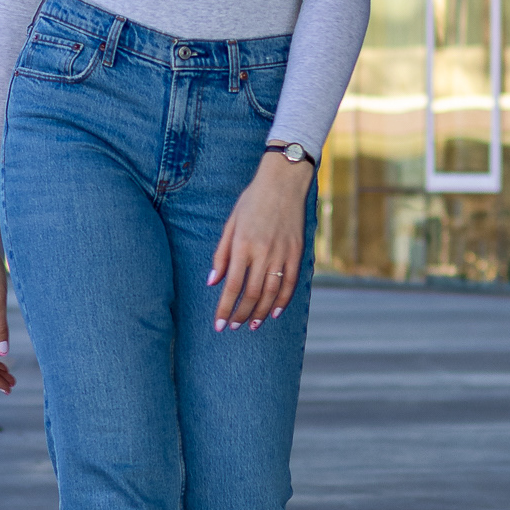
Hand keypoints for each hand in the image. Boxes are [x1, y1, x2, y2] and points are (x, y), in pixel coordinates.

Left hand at [208, 151, 310, 332]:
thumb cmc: (252, 201)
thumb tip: (212, 282)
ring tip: (252, 325)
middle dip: (240, 315)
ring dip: (260, 312)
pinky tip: (274, 312)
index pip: (232, 286)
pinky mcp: (297, 252)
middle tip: (234, 327)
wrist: (283, 182)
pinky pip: (290, 283)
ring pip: (271, 293)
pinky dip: (283, 301)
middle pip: (251, 294)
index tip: (219, 325)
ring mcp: (281, 254)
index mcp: (242, 245)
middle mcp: (262, 253)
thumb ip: (221, 254)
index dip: (224, 309)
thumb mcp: (230, 223)